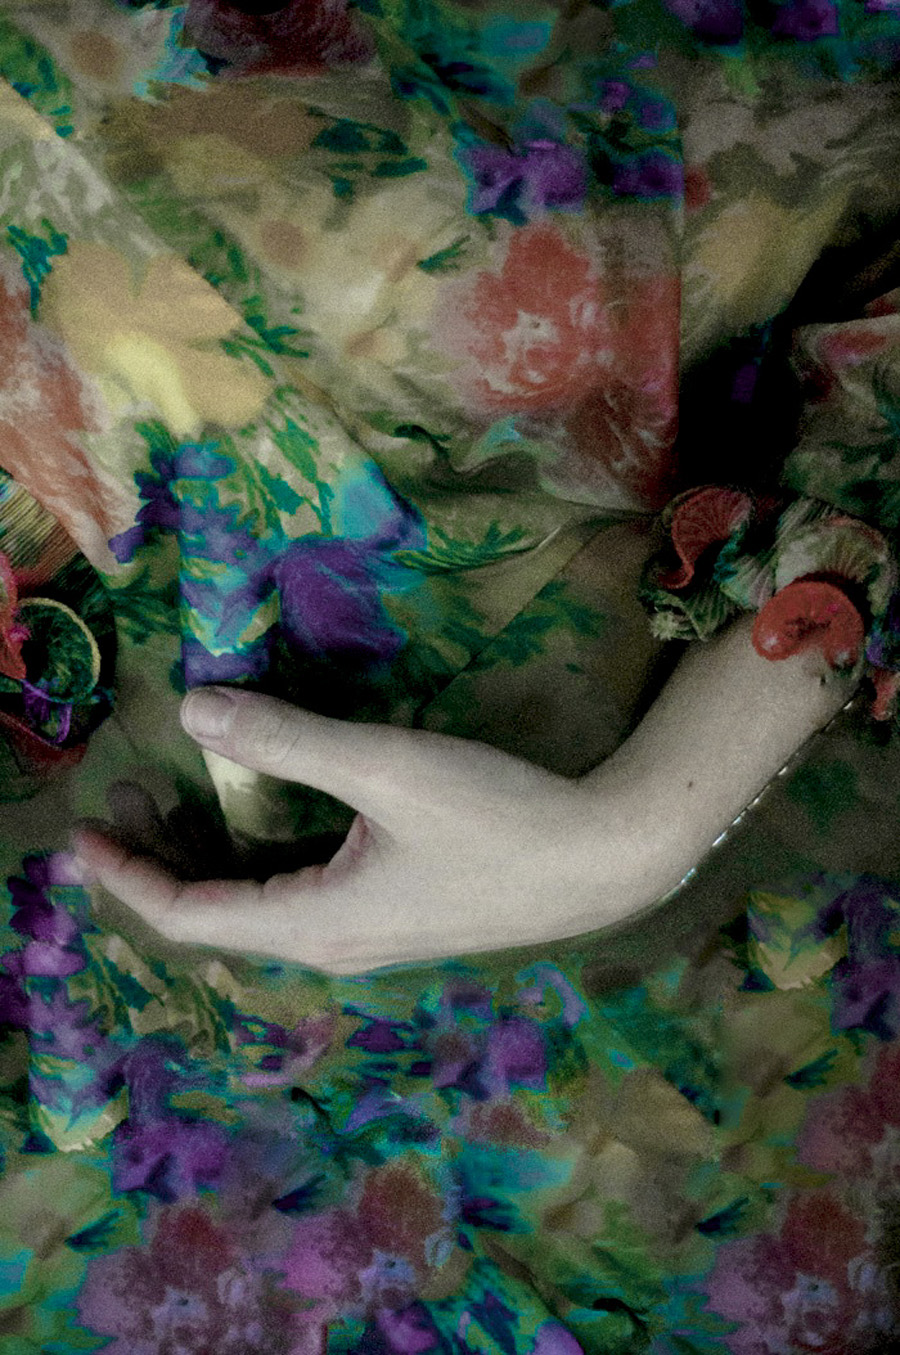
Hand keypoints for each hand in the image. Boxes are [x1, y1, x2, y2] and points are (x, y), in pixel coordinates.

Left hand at [74, 687, 621, 973]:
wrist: (604, 860)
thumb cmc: (500, 818)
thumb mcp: (387, 769)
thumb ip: (289, 740)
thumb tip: (194, 711)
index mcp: (315, 922)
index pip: (190, 915)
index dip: (128, 876)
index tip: (85, 832)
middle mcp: (331, 942)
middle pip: (220, 915)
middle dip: (163, 859)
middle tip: (127, 797)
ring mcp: (368, 935)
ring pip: (262, 905)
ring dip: (214, 856)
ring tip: (181, 799)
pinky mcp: (398, 916)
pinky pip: (300, 895)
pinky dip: (261, 858)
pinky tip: (271, 817)